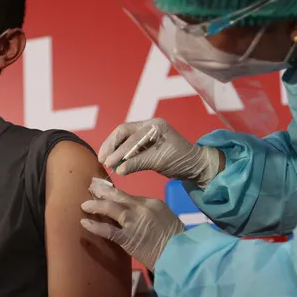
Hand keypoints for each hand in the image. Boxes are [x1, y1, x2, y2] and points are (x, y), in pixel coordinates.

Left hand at [80, 180, 185, 269]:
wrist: (180, 255)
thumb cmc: (176, 238)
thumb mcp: (165, 217)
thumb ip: (148, 211)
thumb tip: (133, 210)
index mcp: (151, 202)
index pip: (127, 195)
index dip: (113, 192)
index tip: (104, 190)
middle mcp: (140, 208)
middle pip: (117, 196)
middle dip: (101, 191)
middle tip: (90, 187)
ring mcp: (133, 223)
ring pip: (110, 208)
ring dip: (95, 205)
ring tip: (84, 205)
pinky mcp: (128, 238)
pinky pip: (108, 230)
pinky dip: (95, 226)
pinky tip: (85, 223)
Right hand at [98, 118, 221, 184]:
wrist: (195, 165)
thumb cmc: (181, 161)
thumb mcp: (160, 161)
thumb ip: (138, 164)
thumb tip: (118, 170)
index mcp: (155, 125)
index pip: (131, 135)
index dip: (118, 150)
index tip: (108, 163)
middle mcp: (149, 125)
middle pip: (123, 132)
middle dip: (111, 146)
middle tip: (101, 160)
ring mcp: (147, 133)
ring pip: (124, 138)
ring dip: (114, 150)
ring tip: (105, 162)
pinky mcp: (146, 142)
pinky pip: (129, 145)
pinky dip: (121, 154)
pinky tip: (115, 162)